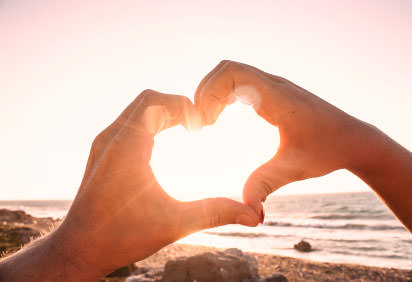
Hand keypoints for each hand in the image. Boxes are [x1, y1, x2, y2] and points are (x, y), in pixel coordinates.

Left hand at [0, 90, 258, 281]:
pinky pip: (128, 124)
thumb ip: (216, 214)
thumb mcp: (175, 223)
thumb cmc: (121, 236)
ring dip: (162, 113)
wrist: (79, 249)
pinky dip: (149, 124)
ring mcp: (104, 145)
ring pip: (136, 111)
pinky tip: (164, 142)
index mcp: (127, 146)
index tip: (202, 122)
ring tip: (186, 127)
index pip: (156, 101)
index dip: (183, 105)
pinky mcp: (102, 154)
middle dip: (176, 106)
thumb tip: (254, 215)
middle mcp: (111, 139)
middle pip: (147, 100)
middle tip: (197, 123)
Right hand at [195, 60, 411, 244]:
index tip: (206, 124)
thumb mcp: (293, 169)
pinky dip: (222, 95)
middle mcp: (274, 85)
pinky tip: (220, 118)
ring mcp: (274, 86)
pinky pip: (240, 82)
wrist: (352, 140)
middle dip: (205, 92)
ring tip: (207, 122)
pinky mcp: (273, 92)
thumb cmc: (327, 150)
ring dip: (213, 93)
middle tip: (201, 125)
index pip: (233, 73)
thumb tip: (247, 212)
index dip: (209, 93)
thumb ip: (265, 185)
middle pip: (226, 69)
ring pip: (231, 73)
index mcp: (277, 98)